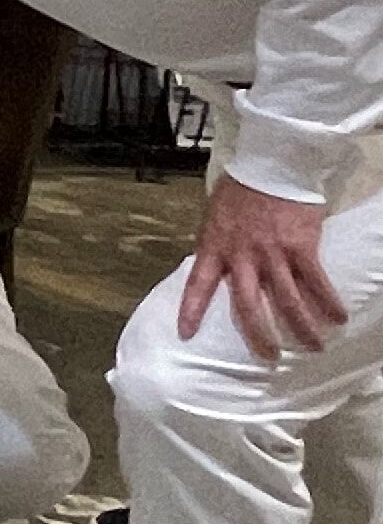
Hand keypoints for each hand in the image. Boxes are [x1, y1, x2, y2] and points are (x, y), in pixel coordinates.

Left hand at [178, 176, 349, 360]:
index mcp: (215, 247)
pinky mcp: (302, 248)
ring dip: (303, 328)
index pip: (198, 284)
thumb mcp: (214, 217)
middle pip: (248, 306)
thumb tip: (214, 266)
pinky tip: (338, 318)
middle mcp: (243, 256)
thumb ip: (216, 244)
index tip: (185, 334)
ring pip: (287, 301)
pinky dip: (328, 303)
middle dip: (260, 336)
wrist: (270, 166)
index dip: (191, 310)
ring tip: (314, 346)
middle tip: (270, 357)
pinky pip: (317, 282)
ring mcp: (273, 254)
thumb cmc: (240, 191)